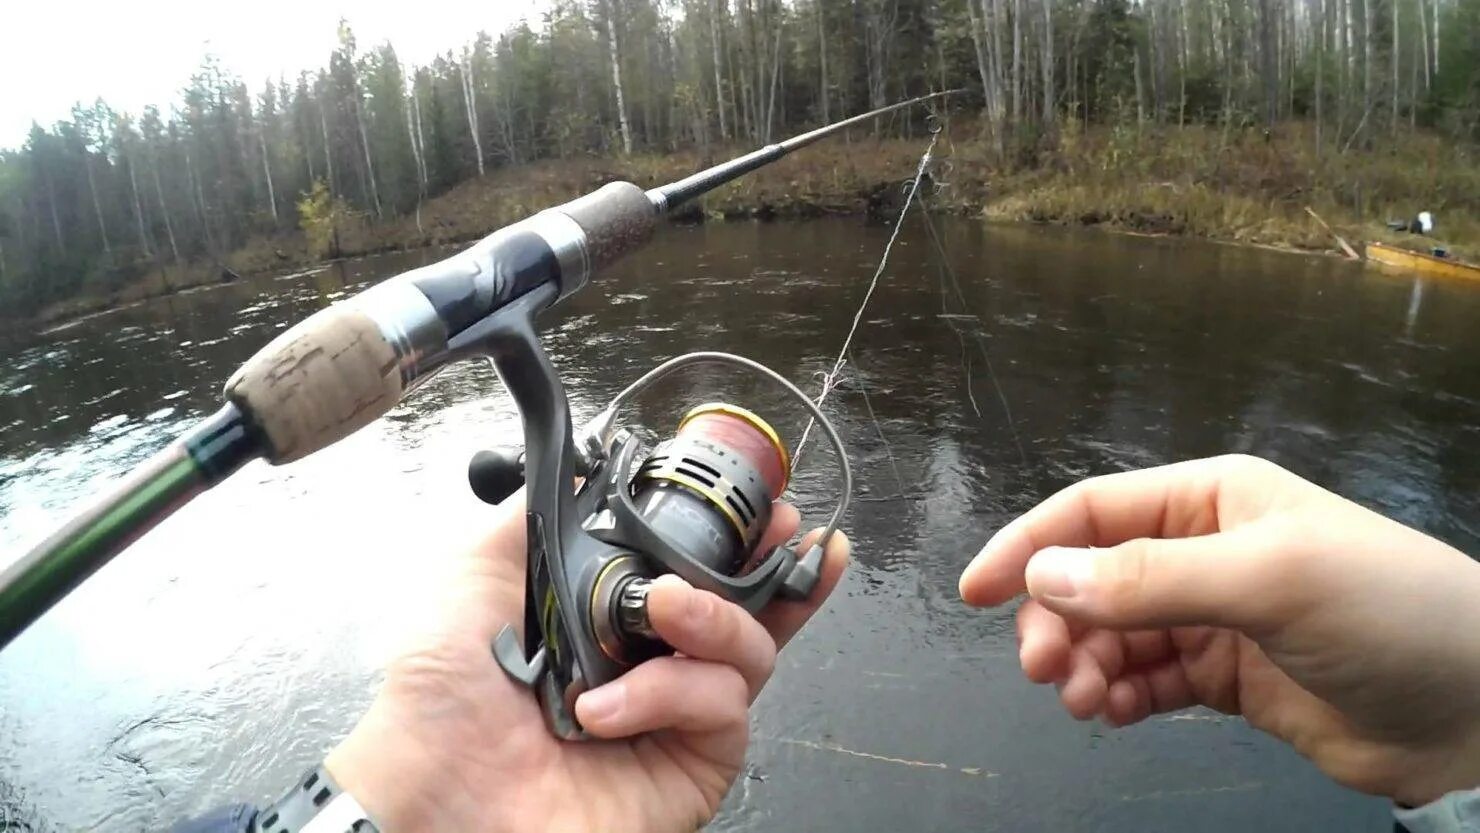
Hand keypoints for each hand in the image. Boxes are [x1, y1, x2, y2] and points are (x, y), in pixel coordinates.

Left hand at [325, 494, 848, 832]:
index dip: (738, 540)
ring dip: (712, 616)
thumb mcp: (475, 581)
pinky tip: (611, 706)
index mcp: (609, 622)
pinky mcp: (691, 768)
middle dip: (776, 567)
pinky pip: (722, 708)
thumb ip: (533, 520)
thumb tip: (579, 469)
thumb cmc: (440, 708)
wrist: (436, 795)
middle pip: (749, 611)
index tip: (763, 507)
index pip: (694, 573)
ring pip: (749, 651)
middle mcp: (652, 667)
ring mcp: (675, 719)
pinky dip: (671, 693)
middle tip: (778, 535)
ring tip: (660, 610)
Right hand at [959, 454, 1479, 806]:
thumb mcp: (1267, 578)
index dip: (1028, 545)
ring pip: (1113, 634)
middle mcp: (1204, 550)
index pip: (1094, 512)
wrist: (1479, 711)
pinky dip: (1119, 697)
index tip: (974, 591)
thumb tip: (1042, 577)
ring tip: (1085, 702)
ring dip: (1086, 665)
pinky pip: (1146, 681)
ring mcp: (1214, 617)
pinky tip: (1113, 716)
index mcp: (1212, 499)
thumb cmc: (1387, 612)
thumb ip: (1151, 579)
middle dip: (1057, 621)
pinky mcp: (1227, 677)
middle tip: (1044, 670)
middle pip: (1092, 578)